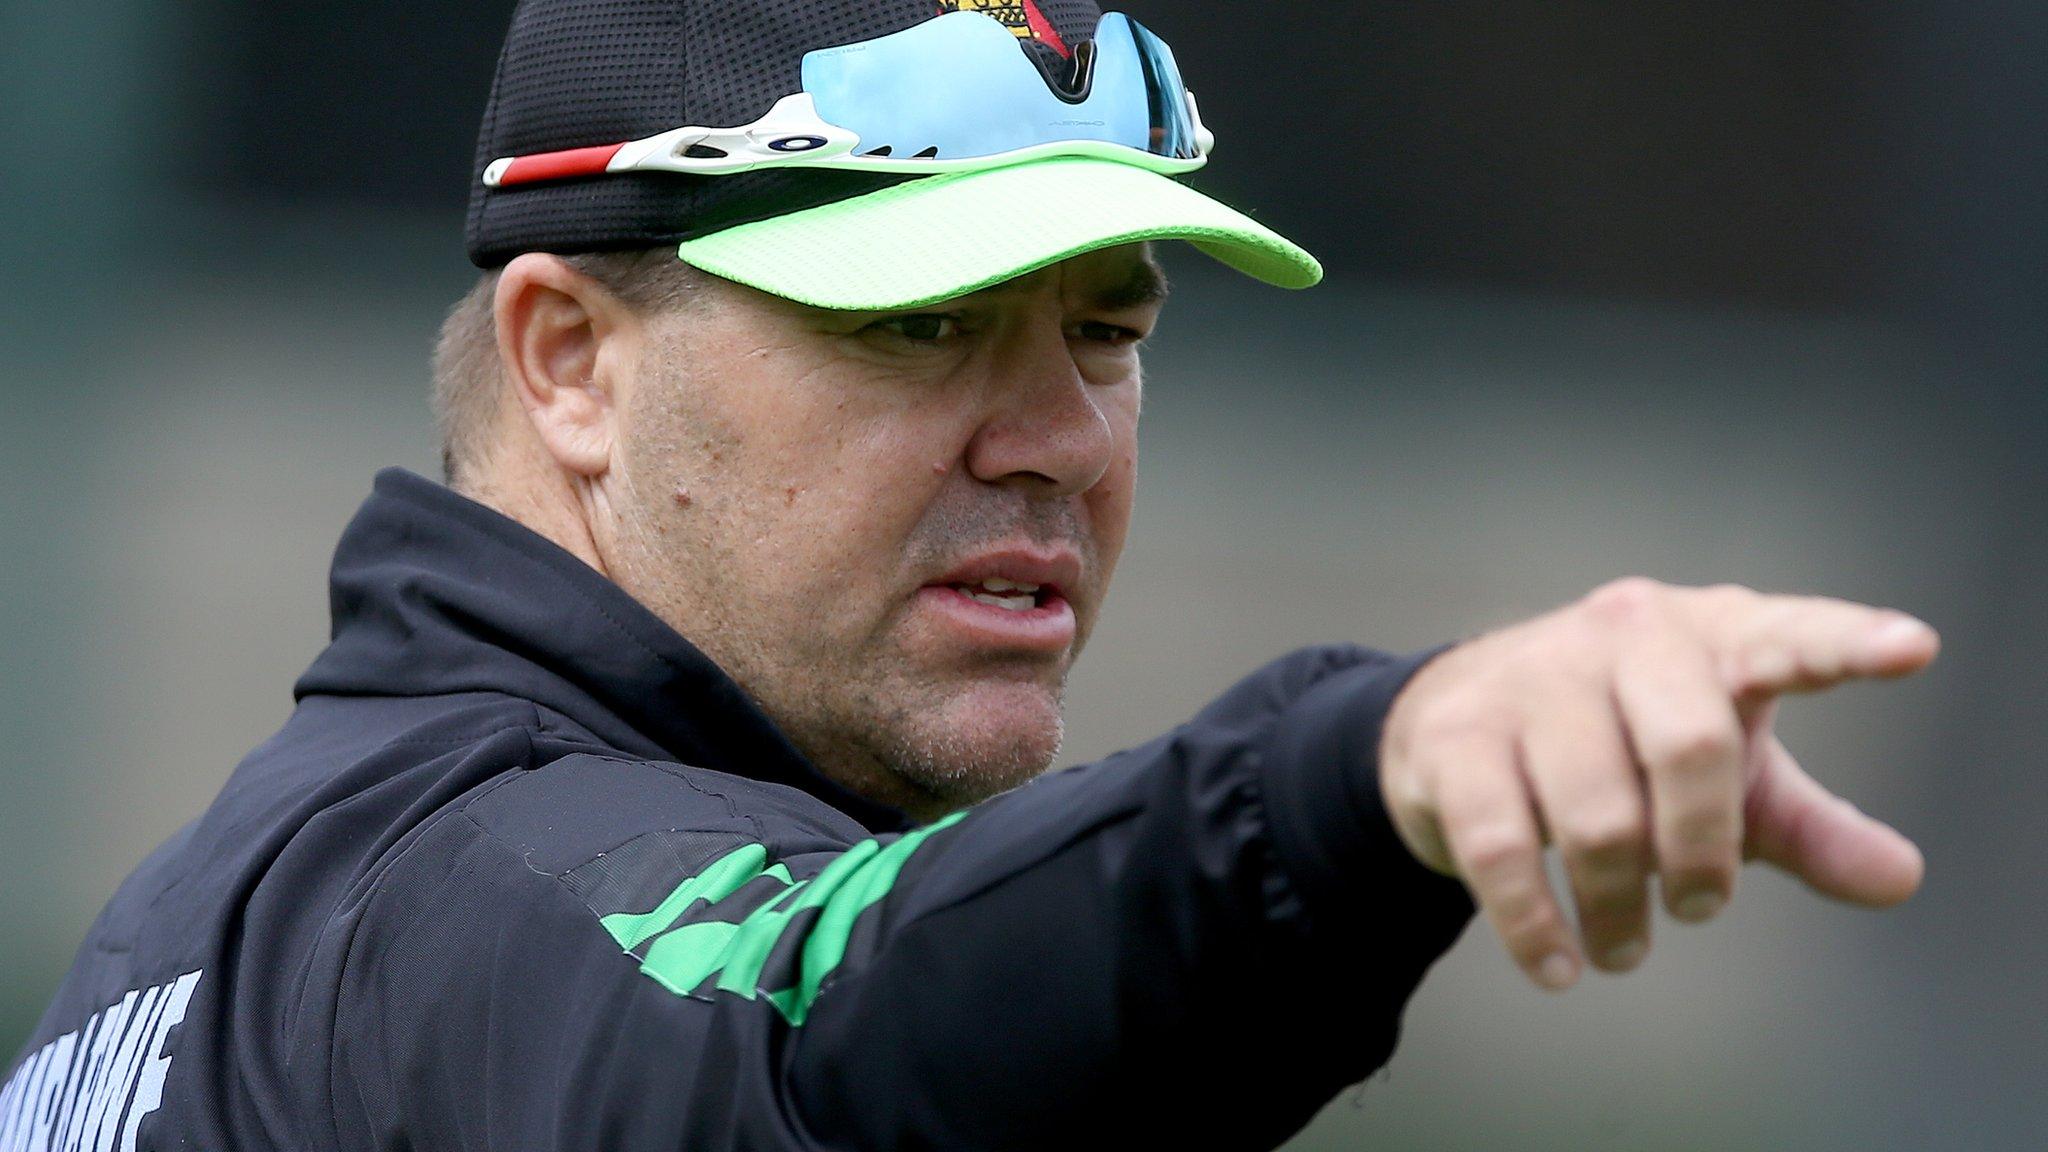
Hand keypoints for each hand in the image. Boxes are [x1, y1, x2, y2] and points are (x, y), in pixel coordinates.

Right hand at [1379, 577, 1938, 990]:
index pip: (1785, 637)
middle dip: (1703, 853)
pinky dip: (1534, 924)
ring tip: (1624, 949)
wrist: (1451, 721)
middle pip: (1689, 744)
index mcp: (1708, 635)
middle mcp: (1622, 636)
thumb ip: (1811, 827)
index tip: (1912, 648)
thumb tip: (1899, 878)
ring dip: (1618, 907)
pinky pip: (1502, 848)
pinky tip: (1557, 964)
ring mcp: (1531, 680)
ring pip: (1597, 816)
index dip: (1845, 644)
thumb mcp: (1726, 777)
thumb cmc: (1618, 740)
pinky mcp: (1455, 738)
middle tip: (1703, 910)